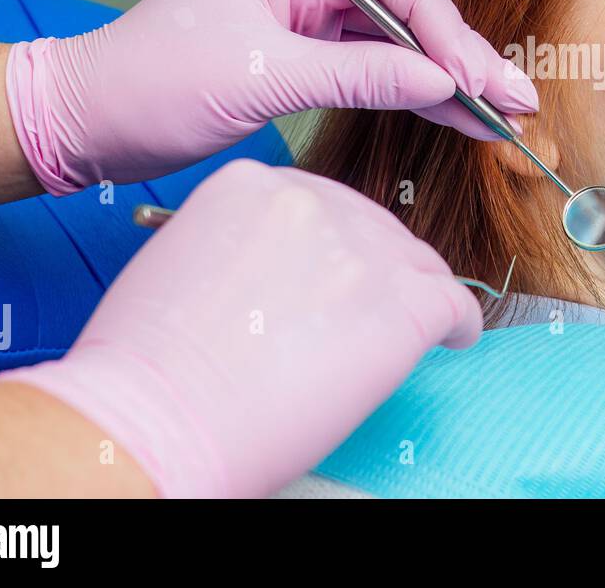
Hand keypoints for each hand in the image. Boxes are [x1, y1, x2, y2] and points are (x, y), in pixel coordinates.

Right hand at [0, 159, 482, 497]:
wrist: (153, 420)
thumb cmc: (146, 365)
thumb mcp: (182, 260)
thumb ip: (243, 244)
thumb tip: (288, 271)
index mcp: (251, 183)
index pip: (322, 204)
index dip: (335, 247)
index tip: (336, 276)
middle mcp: (312, 202)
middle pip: (374, 228)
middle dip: (375, 272)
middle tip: (363, 316)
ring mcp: (360, 250)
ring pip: (418, 264)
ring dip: (413, 297)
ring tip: (406, 333)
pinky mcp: (399, 304)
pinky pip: (453, 303)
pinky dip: (458, 324)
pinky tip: (453, 340)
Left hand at [7, 0, 537, 194]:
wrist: (82, 126)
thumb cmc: (149, 83)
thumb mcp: (260, 76)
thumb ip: (356, 75)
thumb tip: (439, 82)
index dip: (437, 24)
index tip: (469, 71)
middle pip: (400, 12)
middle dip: (458, 54)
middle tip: (514, 96)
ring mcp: (301, 25)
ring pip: (392, 47)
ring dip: (444, 81)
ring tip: (502, 114)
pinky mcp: (299, 64)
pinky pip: (369, 75)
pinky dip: (409, 97)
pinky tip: (453, 115)